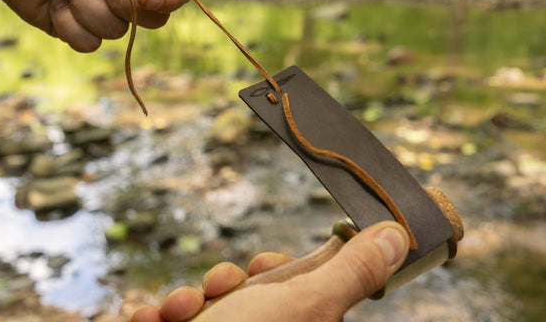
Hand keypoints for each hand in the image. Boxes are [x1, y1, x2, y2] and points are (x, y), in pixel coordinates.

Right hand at [131, 221, 409, 321]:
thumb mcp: (303, 305)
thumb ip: (351, 273)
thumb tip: (399, 236)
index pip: (303, 295)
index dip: (283, 273)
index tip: (265, 267)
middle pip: (252, 296)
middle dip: (228, 282)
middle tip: (220, 286)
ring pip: (210, 304)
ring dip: (188, 298)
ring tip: (176, 311)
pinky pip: (174, 321)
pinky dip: (158, 317)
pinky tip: (149, 321)